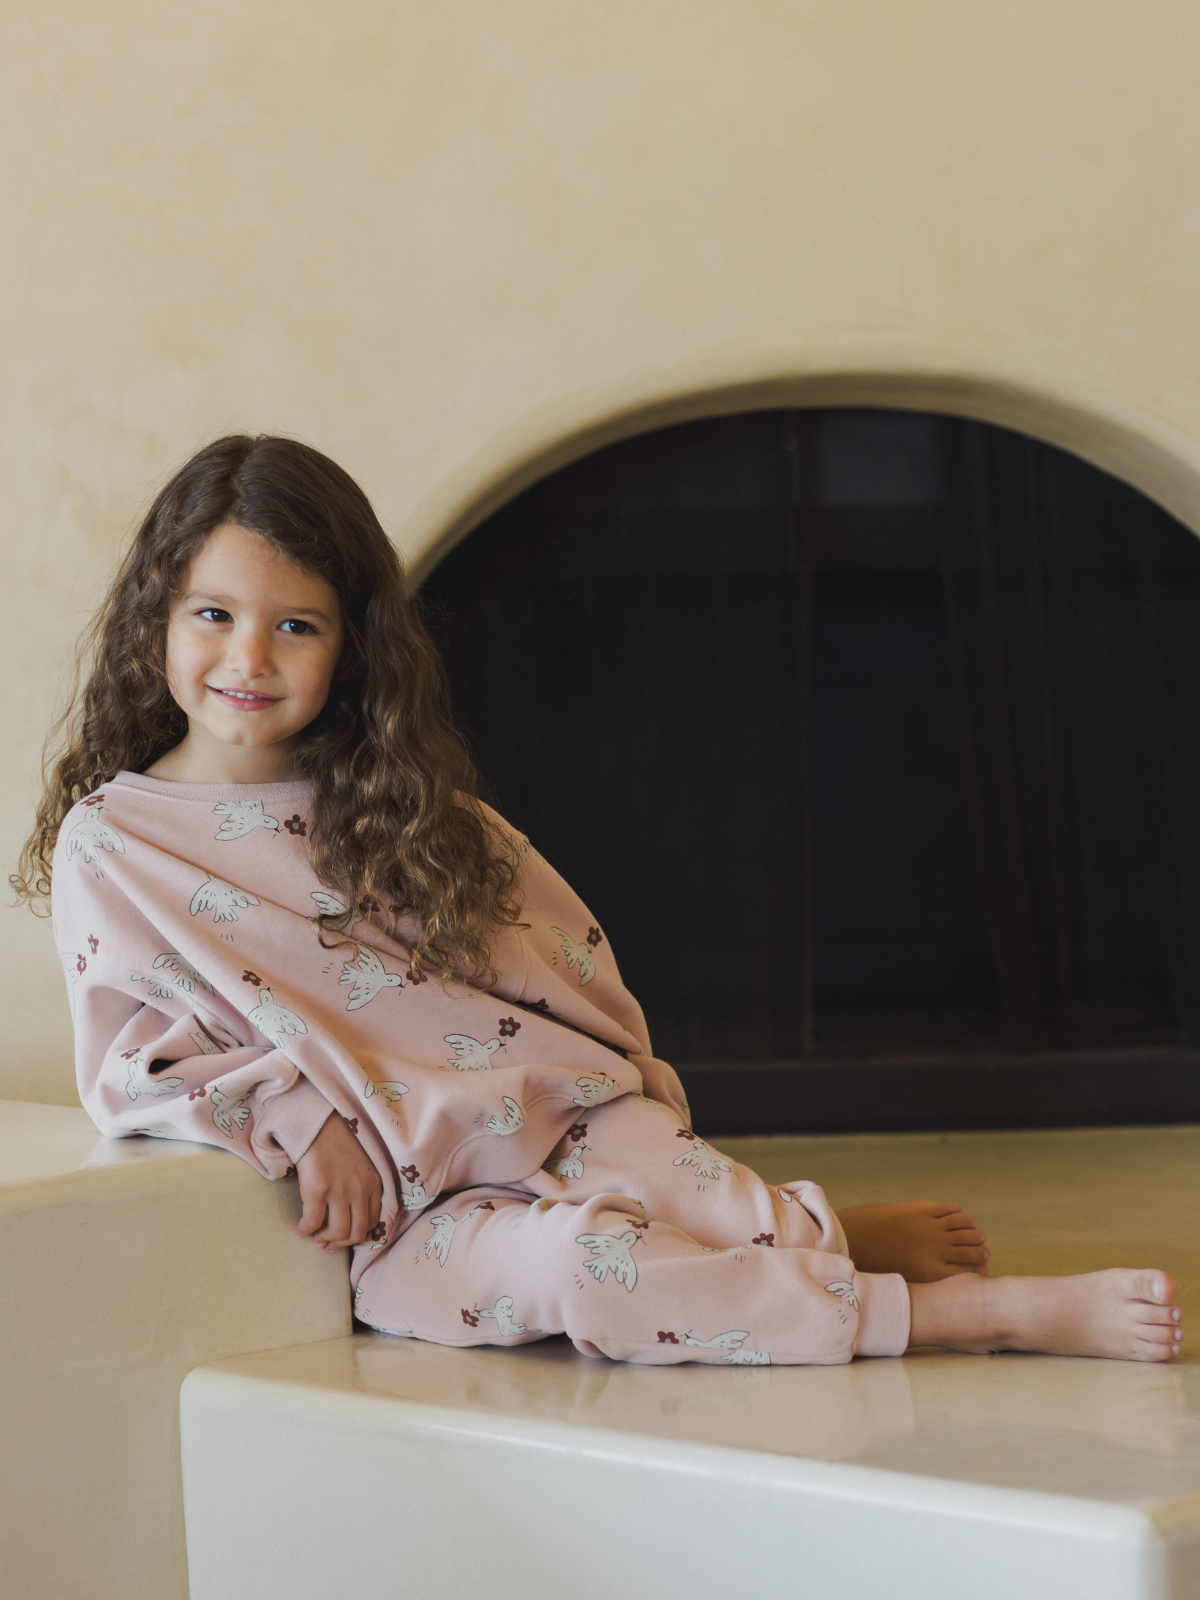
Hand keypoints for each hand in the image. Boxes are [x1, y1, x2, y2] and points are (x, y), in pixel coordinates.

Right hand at [295, 1113, 382, 1251]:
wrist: (318, 1123)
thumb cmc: (337, 1145)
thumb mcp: (361, 1167)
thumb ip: (361, 1190)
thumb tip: (347, 1224)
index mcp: (374, 1184)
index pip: (371, 1224)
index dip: (354, 1237)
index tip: (341, 1238)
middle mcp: (361, 1189)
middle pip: (355, 1234)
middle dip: (339, 1244)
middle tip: (325, 1242)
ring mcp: (340, 1189)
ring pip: (337, 1233)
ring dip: (323, 1239)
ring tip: (314, 1234)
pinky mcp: (318, 1188)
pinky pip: (313, 1222)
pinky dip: (306, 1230)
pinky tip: (301, 1226)